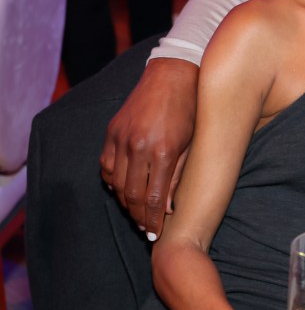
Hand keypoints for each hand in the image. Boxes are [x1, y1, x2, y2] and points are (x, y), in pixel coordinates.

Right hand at [100, 58, 198, 238]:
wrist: (172, 74)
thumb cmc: (191, 110)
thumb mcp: (192, 144)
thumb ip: (179, 176)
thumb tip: (170, 208)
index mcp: (163, 151)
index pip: (154, 198)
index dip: (154, 220)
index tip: (155, 234)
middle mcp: (138, 146)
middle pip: (132, 195)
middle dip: (139, 216)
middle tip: (145, 229)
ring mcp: (121, 138)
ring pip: (116, 183)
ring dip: (125, 202)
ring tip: (136, 213)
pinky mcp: (111, 131)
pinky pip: (106, 165)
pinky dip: (113, 182)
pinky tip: (124, 189)